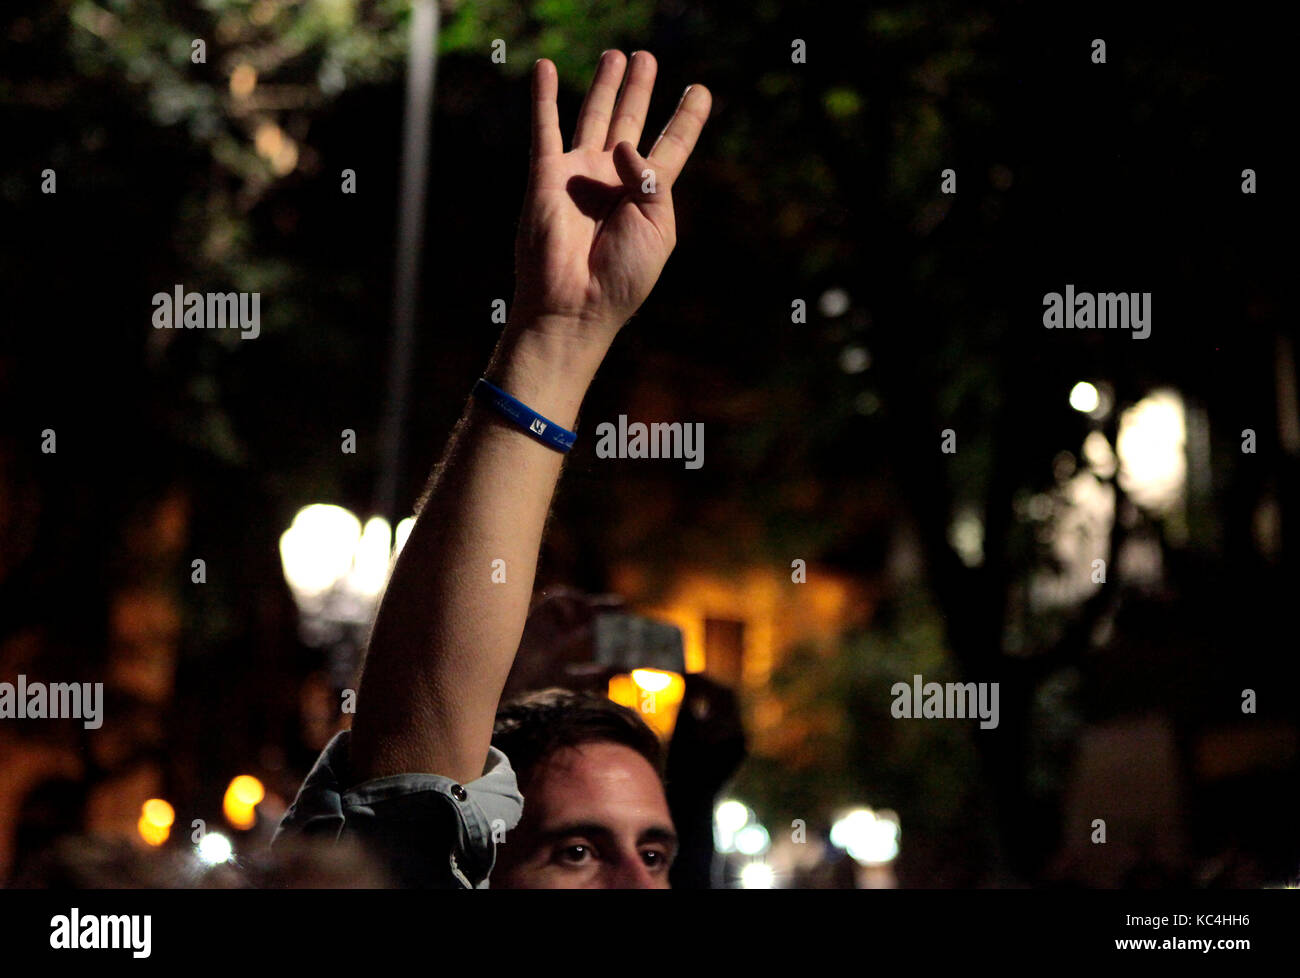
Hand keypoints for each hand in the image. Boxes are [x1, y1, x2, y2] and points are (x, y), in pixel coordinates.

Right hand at [510, 51, 711, 355]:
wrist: (576, 302)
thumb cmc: (623, 276)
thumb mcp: (659, 229)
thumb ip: (653, 180)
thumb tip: (625, 145)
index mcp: (648, 195)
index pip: (672, 145)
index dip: (687, 118)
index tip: (700, 90)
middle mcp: (614, 179)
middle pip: (631, 121)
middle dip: (640, 89)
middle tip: (647, 57)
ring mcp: (580, 174)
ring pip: (595, 116)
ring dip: (605, 85)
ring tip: (617, 55)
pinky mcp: (547, 174)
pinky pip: (544, 127)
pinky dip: (543, 96)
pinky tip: (544, 67)